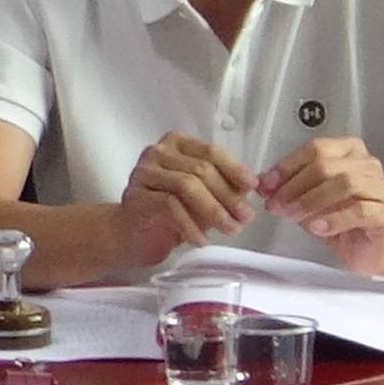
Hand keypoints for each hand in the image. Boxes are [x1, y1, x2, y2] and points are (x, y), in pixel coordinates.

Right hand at [118, 134, 256, 265]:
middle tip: (245, 217)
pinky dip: (190, 225)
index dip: (234, 169)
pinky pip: (169, 206)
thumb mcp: (203, 197)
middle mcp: (158, 152)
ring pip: (186, 185)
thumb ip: (223, 188)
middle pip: (200, 169)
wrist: (131, 235)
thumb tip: (249, 189)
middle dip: (228, 195)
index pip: (211, 151)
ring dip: (213, 210)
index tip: (252, 186)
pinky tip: (202, 240)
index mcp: (177, 144)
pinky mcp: (136, 196)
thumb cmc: (169, 213)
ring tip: (229, 229)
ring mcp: (143, 172)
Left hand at [257, 138, 383, 276]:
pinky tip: (317, 228)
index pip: (315, 149)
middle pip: (326, 165)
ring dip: (311, 200)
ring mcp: (380, 188)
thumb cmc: (344, 218)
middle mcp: (367, 164)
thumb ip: (291, 189)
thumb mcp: (311, 201)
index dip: (287, 166)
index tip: (267, 184)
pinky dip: (334, 218)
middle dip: (295, 186)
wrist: (377, 246)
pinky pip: (360, 211)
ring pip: (344, 183)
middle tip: (276, 205)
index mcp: (348, 152)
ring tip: (292, 216)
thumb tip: (264, 184)